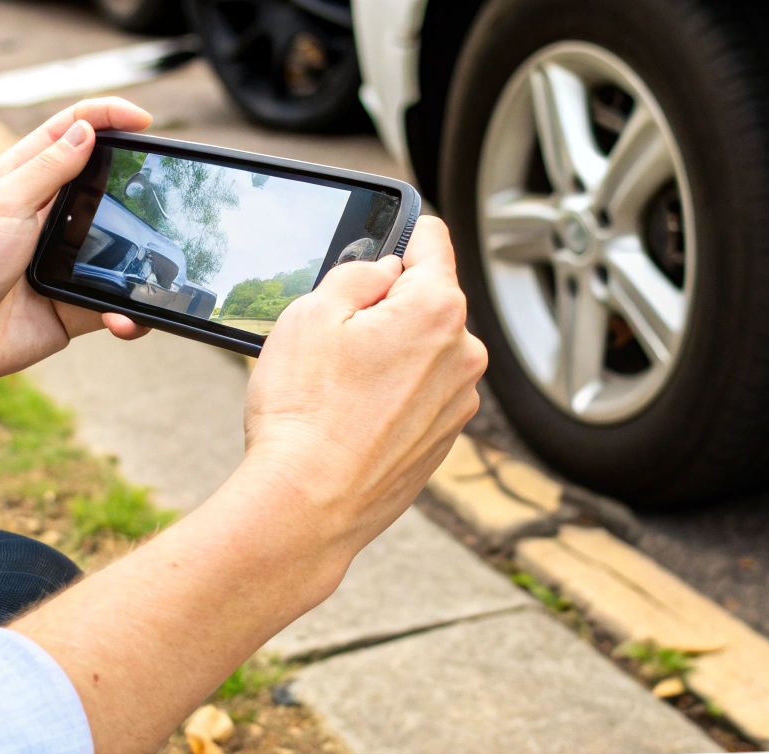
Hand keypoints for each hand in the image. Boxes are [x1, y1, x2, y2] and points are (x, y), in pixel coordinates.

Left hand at [0, 98, 154, 391]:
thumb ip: (47, 170)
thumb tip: (87, 130)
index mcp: (23, 180)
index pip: (72, 132)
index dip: (106, 117)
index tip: (143, 122)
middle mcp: (48, 217)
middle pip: (107, 187)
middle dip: (140, 189)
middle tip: (165, 195)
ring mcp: (64, 261)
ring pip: (123, 250)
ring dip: (141, 261)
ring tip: (151, 271)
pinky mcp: (74, 305)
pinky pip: (117, 305)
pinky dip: (128, 315)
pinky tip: (121, 319)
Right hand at [241, 216, 487, 549]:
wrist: (307, 506)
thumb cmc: (304, 415)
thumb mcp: (312, 312)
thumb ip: (358, 274)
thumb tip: (384, 269)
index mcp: (438, 310)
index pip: (433, 239)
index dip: (400, 233)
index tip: (379, 242)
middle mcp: (465, 354)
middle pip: (427, 299)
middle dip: (386, 305)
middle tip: (335, 335)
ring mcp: (459, 402)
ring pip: (424, 349)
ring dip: (389, 352)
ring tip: (338, 385)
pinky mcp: (445, 439)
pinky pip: (421, 393)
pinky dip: (392, 394)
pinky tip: (352, 415)